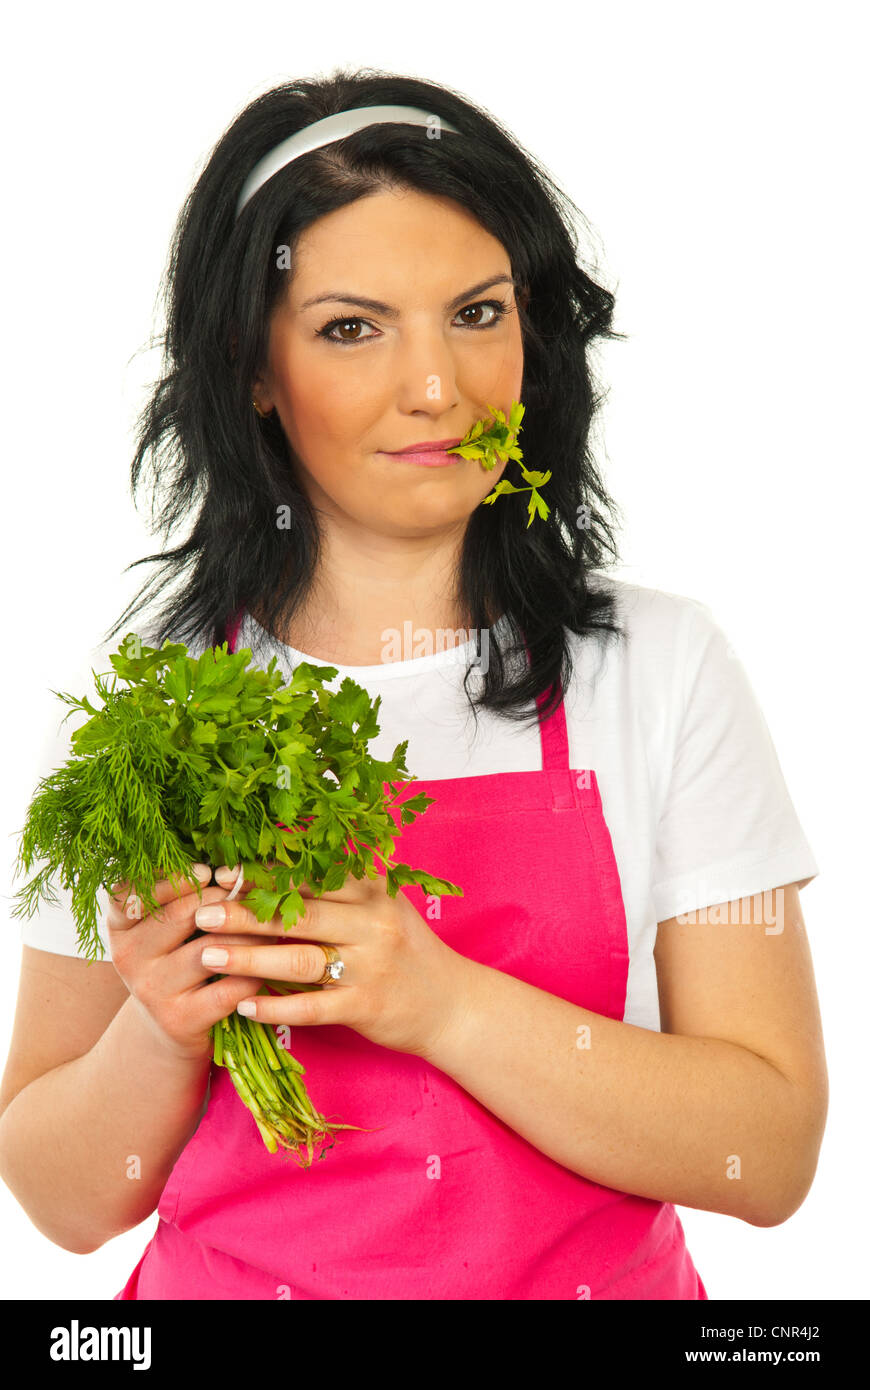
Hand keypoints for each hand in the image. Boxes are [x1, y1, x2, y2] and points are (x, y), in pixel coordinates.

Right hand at [105, 865, 267, 1062]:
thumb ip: (183, 896)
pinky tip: (265, 967)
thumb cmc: (177, 963)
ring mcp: (151, 990)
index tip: (206, 871)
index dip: (170, 878)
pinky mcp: (178, 1020)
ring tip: (270, 928)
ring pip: (210, 950)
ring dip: (248, 936)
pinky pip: (227, 988)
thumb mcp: (165, 930)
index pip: (131, 891)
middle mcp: (127, 957)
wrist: (170, 1029)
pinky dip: (253, 975)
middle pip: (180, 915)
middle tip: (254, 897)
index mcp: (121, 926)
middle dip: (225, 901)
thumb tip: (232, 869)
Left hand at [195, 865, 477, 1059]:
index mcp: (372, 891)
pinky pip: (312, 1006)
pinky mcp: (366, 1005)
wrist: (451, 1004)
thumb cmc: (404, 951)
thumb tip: (281, 861)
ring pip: (298, 959)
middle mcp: (372, 922)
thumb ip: (341, 887)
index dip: (263, 875)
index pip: (308, 877)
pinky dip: (275, 1007)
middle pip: (297, 913)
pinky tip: (242, 1006)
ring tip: (207, 955)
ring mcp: (369, 965)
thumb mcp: (382, 907)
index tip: (222, 873)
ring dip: (248, 958)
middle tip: (201, 911)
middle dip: (244, 912)